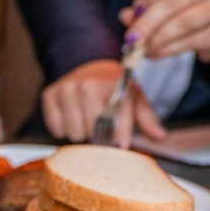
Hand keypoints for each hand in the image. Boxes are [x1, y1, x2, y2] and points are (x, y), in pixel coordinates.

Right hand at [41, 59, 164, 145]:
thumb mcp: (134, 97)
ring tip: (86, 119)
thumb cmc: (113, 86)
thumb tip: (159, 136)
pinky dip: (64, 128)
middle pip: (92, 133)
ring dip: (81, 132)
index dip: (120, 139)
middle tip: (101, 124)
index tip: (121, 145)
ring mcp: (66, 90)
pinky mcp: (49, 95)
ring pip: (73, 134)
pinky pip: (56, 129)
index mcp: (113, 85)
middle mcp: (87, 86)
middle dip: (98, 134)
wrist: (88, 65)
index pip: (116, 124)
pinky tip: (72, 116)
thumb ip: (147, 118)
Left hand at [121, 0, 209, 64]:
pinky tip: (158, 54)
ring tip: (144, 51)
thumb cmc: (188, 14)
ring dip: (159, 39)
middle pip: (173, 1)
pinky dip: (170, 50)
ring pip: (184, 22)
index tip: (133, 14)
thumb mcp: (166, 7)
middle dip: (148, 23)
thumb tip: (125, 16)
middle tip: (132, 40)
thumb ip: (144, 10)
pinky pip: (192, 41)